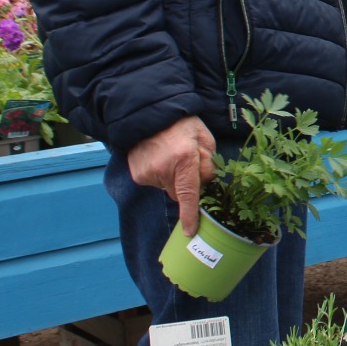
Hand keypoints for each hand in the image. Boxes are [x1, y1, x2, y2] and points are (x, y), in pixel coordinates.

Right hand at [127, 115, 216, 236]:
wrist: (151, 113)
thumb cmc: (183, 125)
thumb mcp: (205, 139)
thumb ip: (208, 164)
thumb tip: (204, 186)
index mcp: (184, 158)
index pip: (189, 194)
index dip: (190, 215)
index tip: (190, 232)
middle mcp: (163, 169)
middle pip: (179, 193)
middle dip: (185, 185)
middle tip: (186, 164)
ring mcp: (147, 173)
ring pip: (166, 189)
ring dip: (171, 179)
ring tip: (170, 157)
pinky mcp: (137, 175)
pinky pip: (154, 184)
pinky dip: (159, 176)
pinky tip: (159, 159)